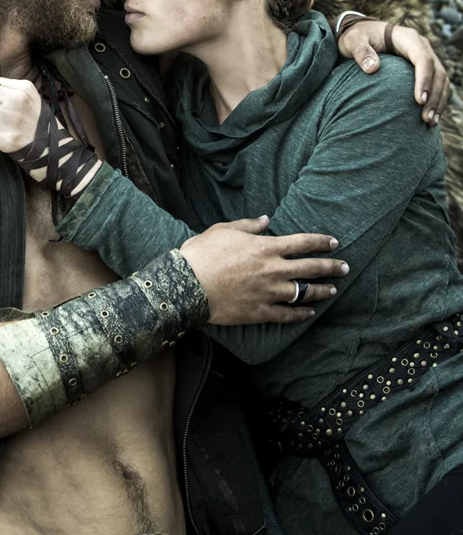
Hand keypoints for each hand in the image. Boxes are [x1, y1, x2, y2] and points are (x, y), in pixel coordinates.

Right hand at [179, 217, 347, 324]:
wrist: (188, 285)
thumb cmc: (204, 253)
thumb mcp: (224, 229)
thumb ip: (248, 225)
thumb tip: (265, 220)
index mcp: (266, 247)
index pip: (303, 242)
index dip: (321, 242)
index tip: (334, 243)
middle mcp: (273, 269)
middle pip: (310, 268)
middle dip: (330, 266)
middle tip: (345, 267)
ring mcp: (269, 292)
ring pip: (304, 292)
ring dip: (321, 291)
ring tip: (332, 290)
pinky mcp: (261, 312)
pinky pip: (288, 314)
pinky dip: (301, 314)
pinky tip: (310, 313)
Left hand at [337, 20, 449, 125]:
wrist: (362, 34)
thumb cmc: (357, 37)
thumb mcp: (353, 41)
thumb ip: (361, 52)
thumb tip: (373, 68)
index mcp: (407, 38)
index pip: (423, 59)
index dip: (424, 79)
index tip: (419, 101)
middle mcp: (421, 46)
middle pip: (437, 71)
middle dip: (434, 96)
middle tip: (426, 118)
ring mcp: (425, 57)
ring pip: (441, 80)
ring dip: (438, 101)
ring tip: (430, 122)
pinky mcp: (424, 68)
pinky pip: (437, 84)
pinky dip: (437, 100)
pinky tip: (431, 117)